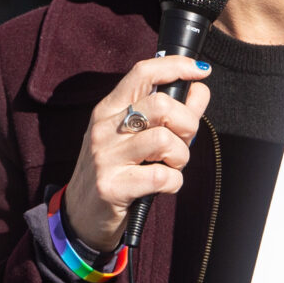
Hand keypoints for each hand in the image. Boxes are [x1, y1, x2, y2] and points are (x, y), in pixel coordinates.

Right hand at [62, 55, 212, 251]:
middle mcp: (104, 128)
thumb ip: (172, 113)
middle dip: (187, 124)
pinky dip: (174, 182)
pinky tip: (164, 185)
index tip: (201, 71)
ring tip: (172, 166)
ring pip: (165, 140)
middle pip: (162, 104)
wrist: (82, 217)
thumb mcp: (138, 138)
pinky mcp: (111, 186)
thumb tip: (200, 90)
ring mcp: (105, 157)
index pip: (143, 73)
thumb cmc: (118, 172)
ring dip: (181, 156)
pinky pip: (162, 176)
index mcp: (109, 110)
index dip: (176, 66)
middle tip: (183, 142)